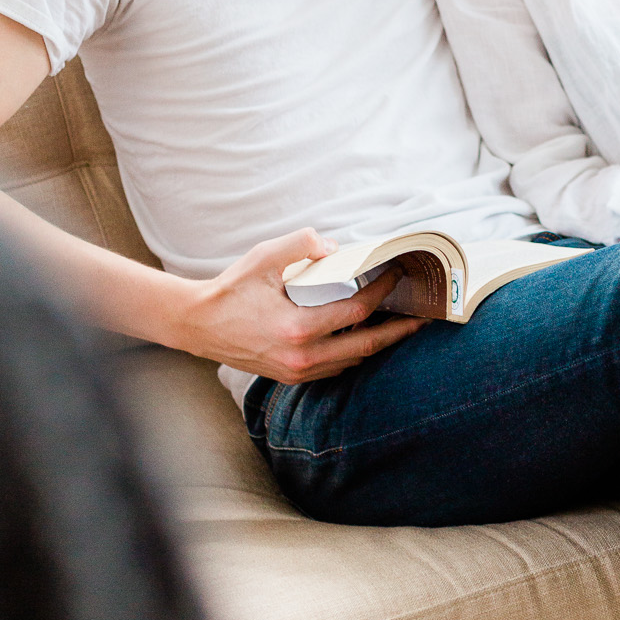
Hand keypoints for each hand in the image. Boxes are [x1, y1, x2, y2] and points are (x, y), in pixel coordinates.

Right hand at [170, 229, 424, 384]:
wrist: (197, 324)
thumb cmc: (231, 289)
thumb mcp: (264, 256)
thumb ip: (302, 243)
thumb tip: (336, 247)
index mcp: (297, 328)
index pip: (357, 312)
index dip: (382, 293)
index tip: (397, 275)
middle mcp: (302, 357)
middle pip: (367, 345)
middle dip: (398, 330)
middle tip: (422, 316)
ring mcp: (297, 371)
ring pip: (353, 360)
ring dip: (379, 342)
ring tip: (400, 324)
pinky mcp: (292, 376)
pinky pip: (336, 367)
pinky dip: (356, 351)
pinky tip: (367, 336)